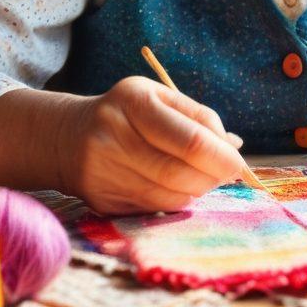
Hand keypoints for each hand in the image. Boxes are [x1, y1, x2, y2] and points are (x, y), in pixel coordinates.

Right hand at [60, 76, 245, 214]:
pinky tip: (178, 187)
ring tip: (203, 178)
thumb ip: (199, 117)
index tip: (238, 163)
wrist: (67, 138)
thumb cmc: (127, 113)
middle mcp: (114, 135)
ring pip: (168, 195)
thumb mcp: (159, 98)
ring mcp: (104, 171)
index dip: (220, 156)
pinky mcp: (101, 200)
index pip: (189, 139)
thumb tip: (234, 145)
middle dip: (212, 177)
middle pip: (179, 172)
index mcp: (134, 101)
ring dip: (196, 190)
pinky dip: (175, 200)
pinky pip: (152, 208)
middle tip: (227, 174)